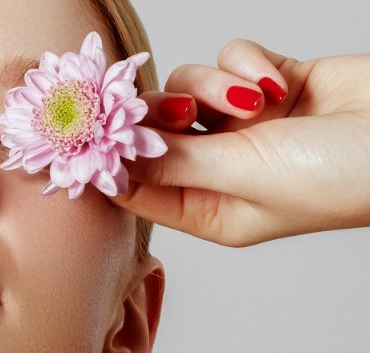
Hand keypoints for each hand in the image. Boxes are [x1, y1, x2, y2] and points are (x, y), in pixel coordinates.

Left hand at [111, 39, 369, 246]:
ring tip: (252, 102)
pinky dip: (247, 65)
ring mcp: (245, 128)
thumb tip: (115, 163)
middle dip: (160, 115)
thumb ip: (177, 163)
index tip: (94, 132)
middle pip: (156, 133)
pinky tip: (278, 82)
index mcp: (209, 211)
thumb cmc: (338, 177)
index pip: (139, 188)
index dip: (112, 161)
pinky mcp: (270, 86)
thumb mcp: (244, 175)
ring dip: (212, 86)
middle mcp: (221, 171)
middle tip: (174, 108)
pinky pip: (230, 62)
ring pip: (189, 90)